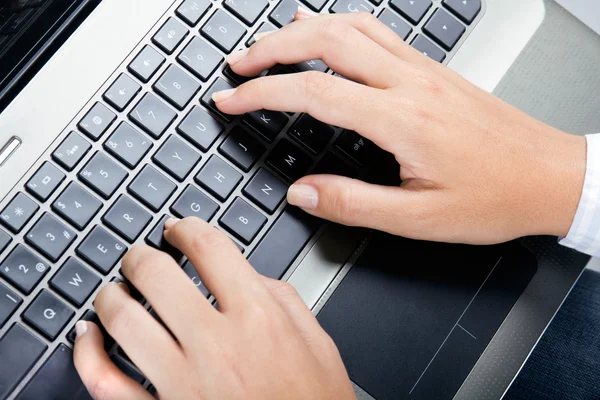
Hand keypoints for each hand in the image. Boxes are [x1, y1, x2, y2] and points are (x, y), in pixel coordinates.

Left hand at [73, 218, 355, 399]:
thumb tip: (247, 274)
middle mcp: (216, 345)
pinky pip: (104, 381)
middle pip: (155, 274)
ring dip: (111, 296)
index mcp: (258, 318)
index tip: (178, 231)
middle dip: (141, 256)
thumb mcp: (318, 344)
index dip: (186, 228)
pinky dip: (86, 353)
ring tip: (116, 292)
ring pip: (121, 320)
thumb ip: (283, 298)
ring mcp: (182, 383)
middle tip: (141, 257)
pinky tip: (88, 336)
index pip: (209, 248)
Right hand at [214, 10, 586, 243]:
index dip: (262, 95)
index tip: (231, 100)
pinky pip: (379, 32)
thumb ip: (353, 204)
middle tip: (239, 66)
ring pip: (352, 27)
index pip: (314, 93)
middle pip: (327, 41)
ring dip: (304, 30)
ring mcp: (423, 71)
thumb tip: (302, 192)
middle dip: (272, 49)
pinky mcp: (433, 71)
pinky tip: (328, 34)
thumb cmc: (495, 198)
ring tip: (270, 45)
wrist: (551, 177)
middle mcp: (410, 84)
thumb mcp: (419, 220)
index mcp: (402, 121)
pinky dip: (341, 26)